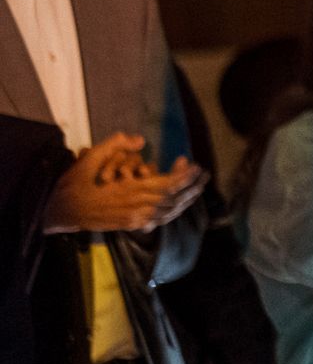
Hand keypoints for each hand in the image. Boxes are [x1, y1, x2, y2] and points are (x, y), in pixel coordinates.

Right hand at [43, 137, 208, 234]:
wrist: (58, 213)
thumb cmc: (74, 185)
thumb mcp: (89, 159)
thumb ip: (114, 145)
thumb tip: (140, 139)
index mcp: (130, 191)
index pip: (167, 184)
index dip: (184, 175)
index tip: (194, 163)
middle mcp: (137, 207)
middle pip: (173, 199)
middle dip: (191, 186)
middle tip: (203, 174)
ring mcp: (135, 219)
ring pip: (169, 212)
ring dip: (185, 199)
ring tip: (196, 187)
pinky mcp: (130, 225)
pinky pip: (158, 220)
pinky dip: (171, 211)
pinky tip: (177, 203)